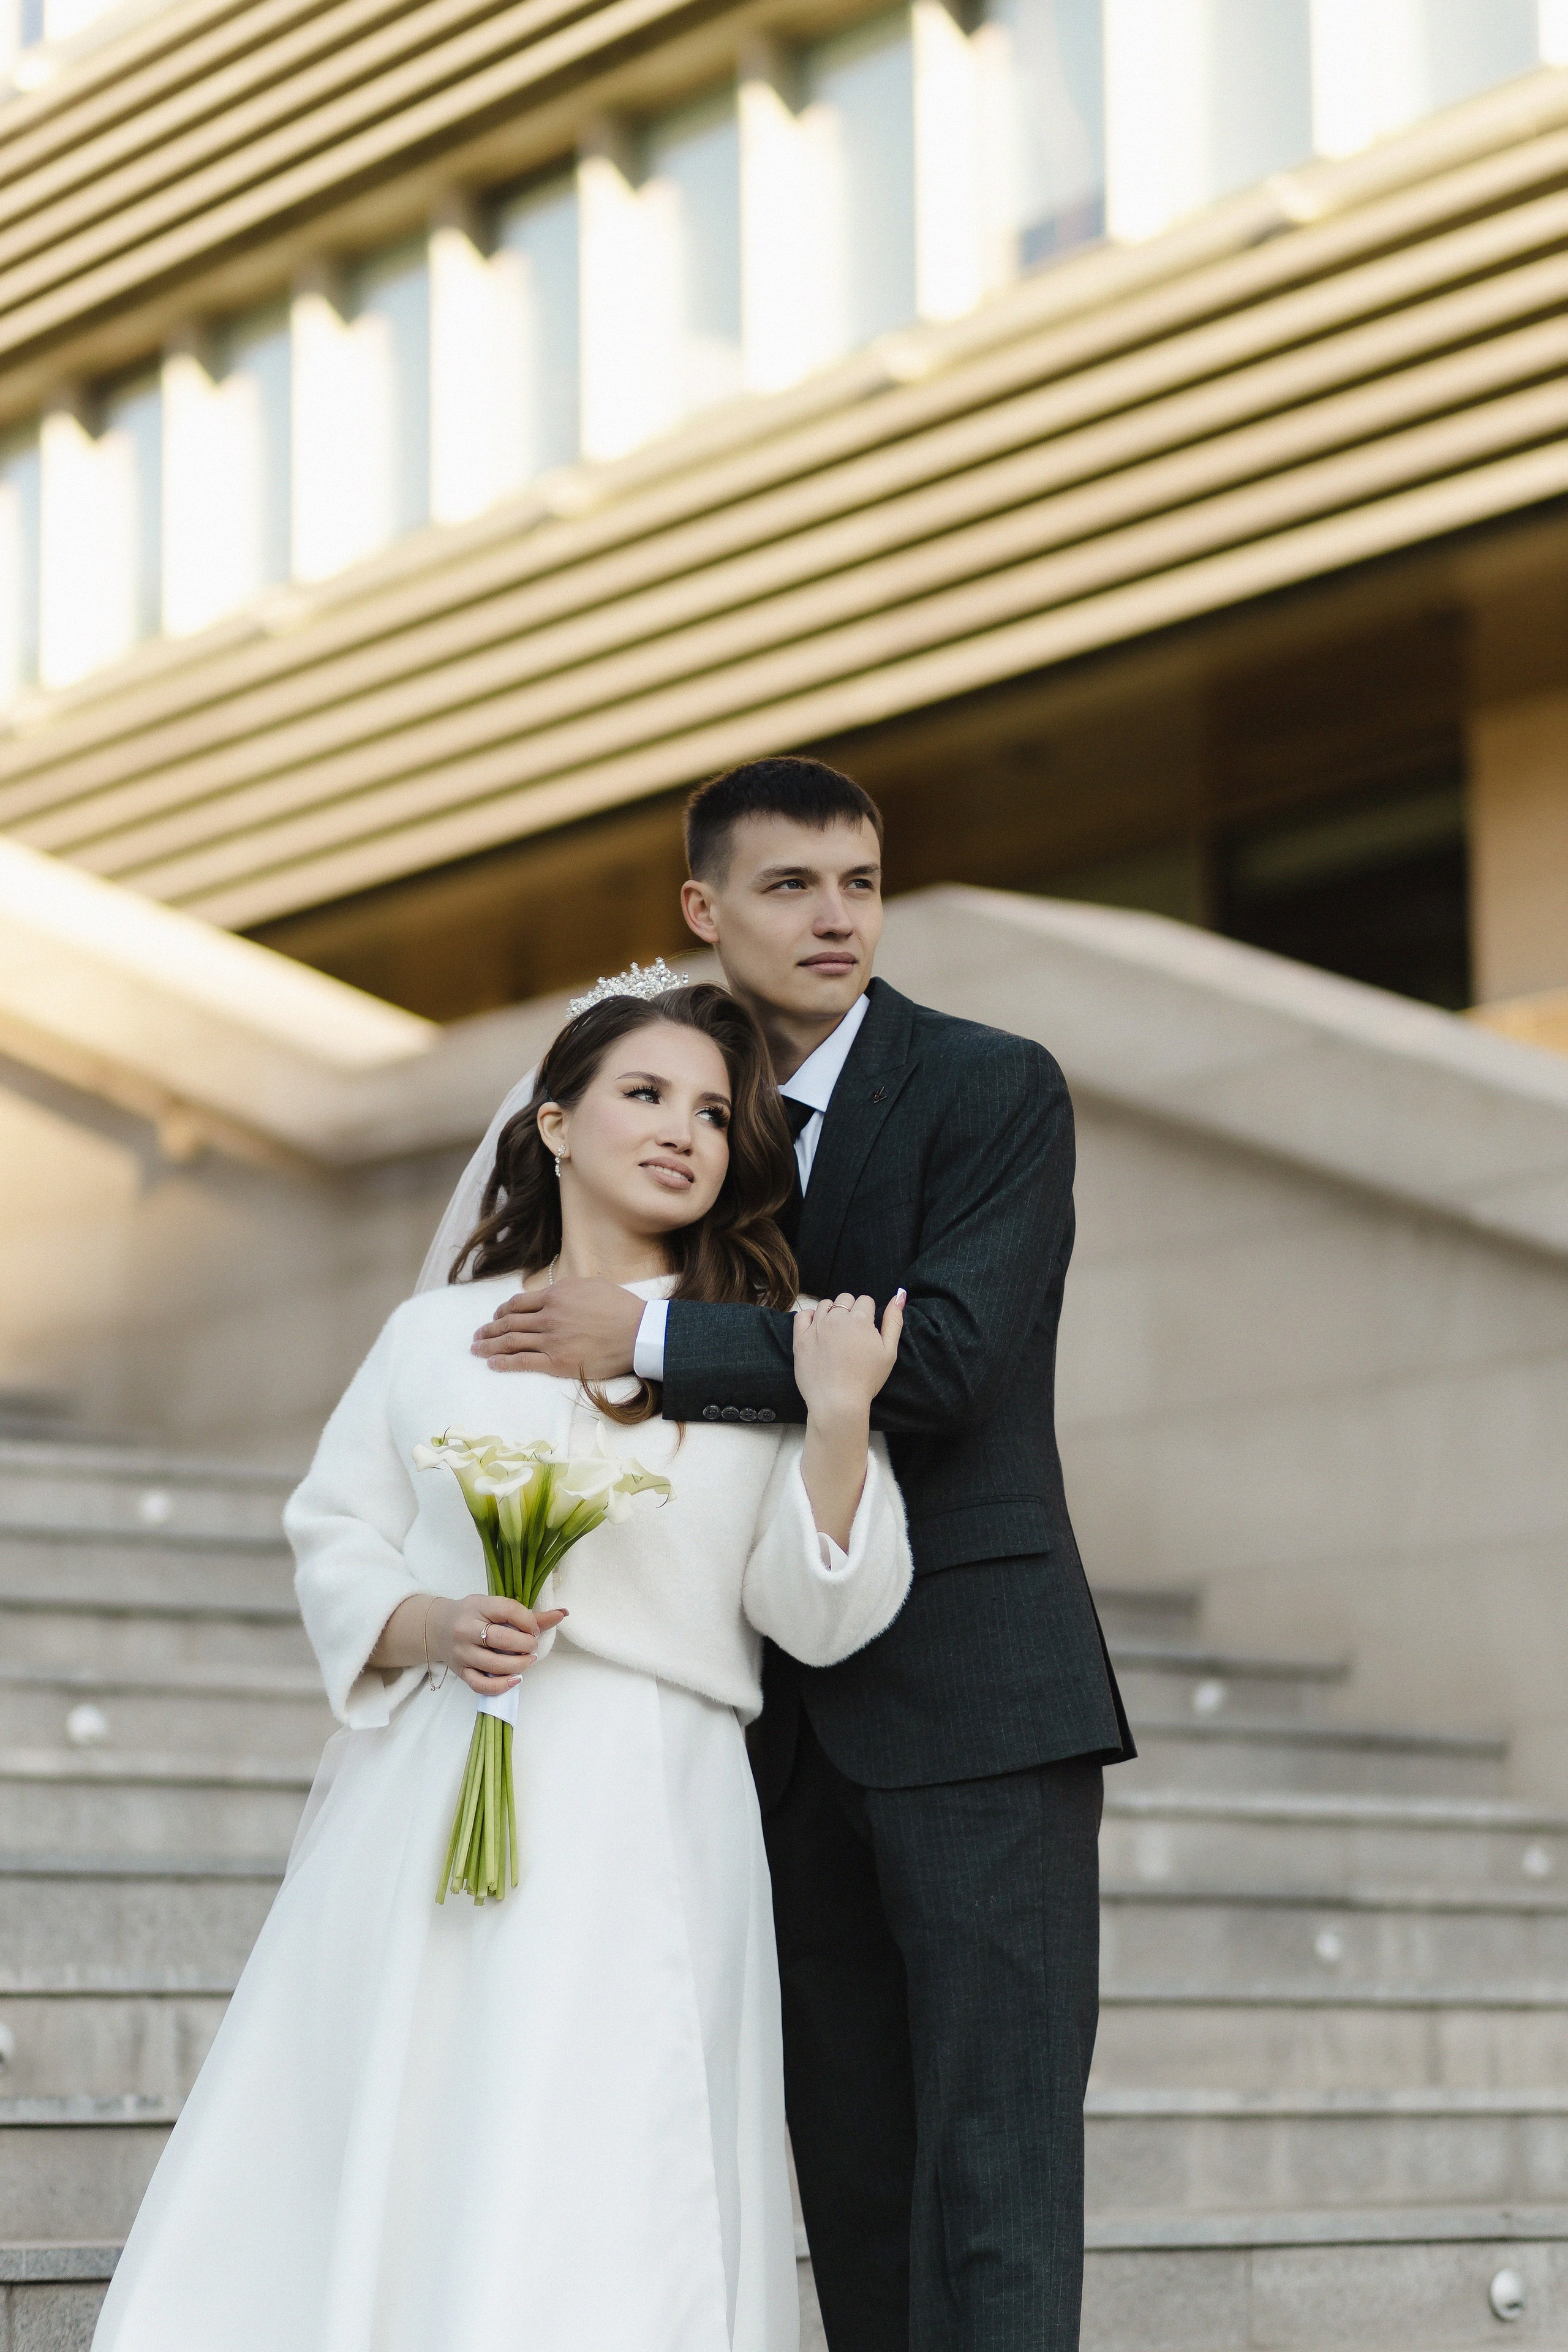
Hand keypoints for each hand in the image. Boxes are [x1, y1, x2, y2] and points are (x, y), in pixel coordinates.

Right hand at [427, 1593, 567, 1696]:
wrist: (436, 1627)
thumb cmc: (472, 1615)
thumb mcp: (493, 1606)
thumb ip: (527, 1614)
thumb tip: (563, 1613)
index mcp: (477, 1606)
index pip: (508, 1610)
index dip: (529, 1621)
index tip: (535, 1628)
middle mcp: (466, 1629)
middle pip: (503, 1639)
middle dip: (526, 1645)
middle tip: (532, 1646)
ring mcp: (461, 1652)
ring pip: (494, 1664)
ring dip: (519, 1665)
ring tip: (528, 1660)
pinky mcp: (460, 1671)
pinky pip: (481, 1685)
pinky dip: (501, 1686)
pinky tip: (515, 1679)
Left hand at [470, 1276, 643, 1378]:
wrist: (638, 1333)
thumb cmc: (621, 1308)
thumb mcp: (592, 1285)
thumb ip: (568, 1289)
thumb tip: (554, 1291)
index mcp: (556, 1295)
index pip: (518, 1303)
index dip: (502, 1310)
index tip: (495, 1317)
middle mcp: (549, 1316)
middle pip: (509, 1322)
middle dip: (489, 1329)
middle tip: (477, 1335)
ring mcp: (551, 1340)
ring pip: (511, 1341)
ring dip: (489, 1345)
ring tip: (476, 1349)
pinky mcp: (557, 1362)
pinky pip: (523, 1362)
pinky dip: (504, 1363)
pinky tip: (492, 1364)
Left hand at [792, 1290, 904, 1421]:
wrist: (838, 1402)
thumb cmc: (867, 1379)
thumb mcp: (889, 1352)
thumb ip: (894, 1321)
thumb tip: (899, 1294)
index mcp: (860, 1319)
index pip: (865, 1300)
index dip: (868, 1315)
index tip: (866, 1332)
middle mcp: (837, 1318)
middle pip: (845, 1299)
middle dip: (850, 1311)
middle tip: (851, 1334)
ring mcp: (816, 1327)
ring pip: (825, 1305)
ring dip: (831, 1313)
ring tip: (835, 1335)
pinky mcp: (800, 1338)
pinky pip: (803, 1315)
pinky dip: (810, 1318)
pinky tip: (817, 1330)